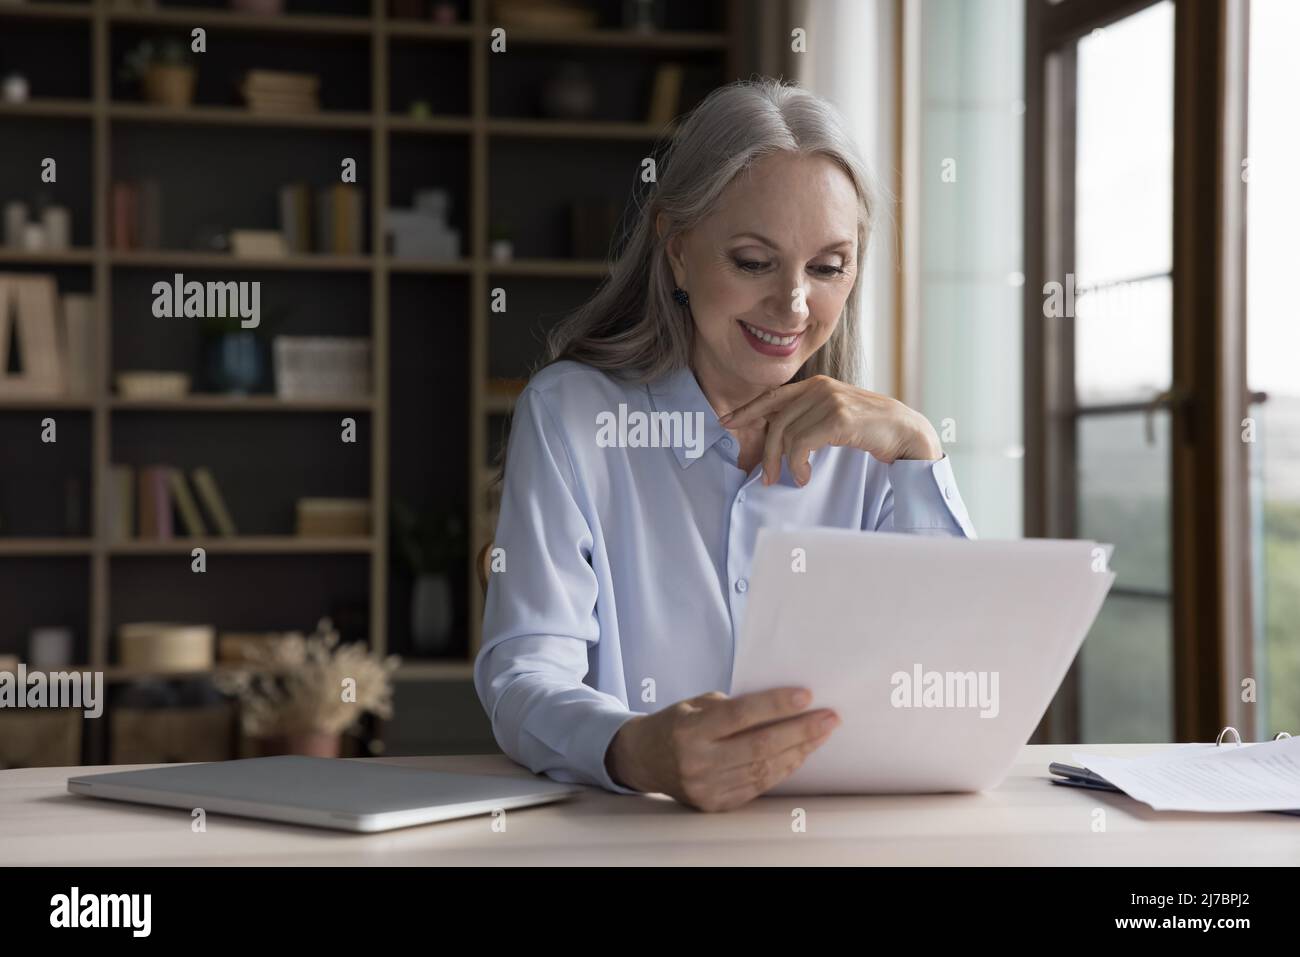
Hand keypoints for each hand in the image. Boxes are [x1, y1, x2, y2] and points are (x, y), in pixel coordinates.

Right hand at [604, 687, 839, 811]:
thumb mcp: (696, 704)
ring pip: (764, 769)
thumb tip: (782, 705)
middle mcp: (698, 761)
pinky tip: (800, 753)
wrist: (644, 759)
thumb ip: (734, 707)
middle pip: (760, 746)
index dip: (775, 705)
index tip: (806, 696)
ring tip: (821, 733)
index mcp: (690, 730)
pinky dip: (783, 768)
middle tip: (829, 717)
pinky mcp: (716, 804)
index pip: (740, 715)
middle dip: (801, 731)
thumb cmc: (676, 723)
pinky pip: (759, 786)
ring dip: (799, 750)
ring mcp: (707, 787)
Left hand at [719, 375, 942, 485]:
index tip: (727, 423)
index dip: (747, 410)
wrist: (906, 432)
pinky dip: (798, 465)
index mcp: (816, 385)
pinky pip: (802, 445)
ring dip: (784, 464)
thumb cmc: (870, 429)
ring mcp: (830, 400)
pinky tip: (805, 476)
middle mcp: (820, 388)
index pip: (773, 396)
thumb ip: (809, 417)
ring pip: (787, 435)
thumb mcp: (835, 416)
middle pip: (776, 422)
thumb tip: (779, 437)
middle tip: (766, 477)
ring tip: (792, 479)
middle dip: (767, 453)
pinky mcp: (838, 419)